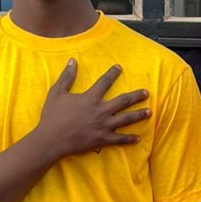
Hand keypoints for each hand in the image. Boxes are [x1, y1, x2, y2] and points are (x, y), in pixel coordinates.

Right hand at [36, 60, 150, 158]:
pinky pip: (120, 139)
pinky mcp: (103, 140)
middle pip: (123, 101)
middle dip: (136, 96)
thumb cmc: (52, 116)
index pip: (105, 82)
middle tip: (146, 93)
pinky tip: (138, 138)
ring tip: (149, 112)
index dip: (112, 73)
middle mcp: (101, 111)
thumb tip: (72, 61)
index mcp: (90, 98)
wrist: (52, 139)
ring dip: (139, 115)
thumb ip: (66, 77)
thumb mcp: (57, 93)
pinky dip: (130, 139)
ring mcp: (104, 126)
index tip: (119, 68)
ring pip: (127, 119)